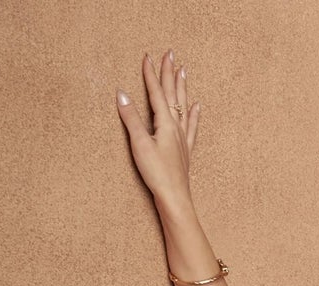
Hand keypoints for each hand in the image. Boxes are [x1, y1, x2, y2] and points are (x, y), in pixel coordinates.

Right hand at [117, 49, 198, 210]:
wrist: (175, 198)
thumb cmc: (157, 174)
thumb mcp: (139, 144)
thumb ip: (131, 118)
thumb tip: (121, 94)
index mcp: (165, 123)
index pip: (156, 93)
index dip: (150, 74)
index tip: (147, 56)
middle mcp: (176, 127)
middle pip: (172, 95)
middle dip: (169, 73)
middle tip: (170, 53)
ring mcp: (182, 139)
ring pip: (183, 106)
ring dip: (181, 87)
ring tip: (183, 71)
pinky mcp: (185, 151)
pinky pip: (191, 127)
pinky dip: (193, 114)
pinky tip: (197, 106)